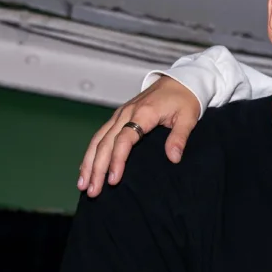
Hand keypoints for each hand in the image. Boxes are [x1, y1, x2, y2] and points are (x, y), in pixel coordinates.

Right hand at [79, 75, 199, 196]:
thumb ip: (179, 137)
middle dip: (96, 168)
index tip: (113, 179)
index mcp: (143, 113)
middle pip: (105, 143)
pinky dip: (92, 153)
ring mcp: (120, 114)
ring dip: (88, 163)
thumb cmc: (185, 99)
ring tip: (83, 185)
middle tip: (92, 191)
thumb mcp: (188, 118)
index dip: (117, 160)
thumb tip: (174, 158)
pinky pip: (101, 135)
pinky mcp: (119, 116)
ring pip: (98, 140)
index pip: (124, 139)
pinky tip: (86, 168)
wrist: (180, 81)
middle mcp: (126, 113)